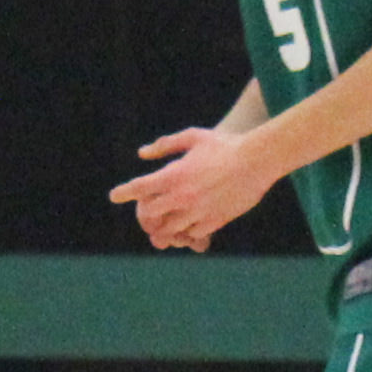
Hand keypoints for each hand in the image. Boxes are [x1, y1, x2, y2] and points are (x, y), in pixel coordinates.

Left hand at [113, 123, 277, 251]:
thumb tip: (142, 153)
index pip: (139, 188)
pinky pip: (193, 234)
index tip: (115, 196)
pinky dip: (187, 231)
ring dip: (164, 225)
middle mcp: (182, 197)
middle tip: (147, 209)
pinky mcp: (214, 221)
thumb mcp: (193, 137)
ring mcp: (198, 212)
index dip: (124, 192)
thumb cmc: (225, 145)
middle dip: (144, 213)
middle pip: (149, 214)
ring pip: (169, 229)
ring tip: (165, 222)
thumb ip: (166, 145)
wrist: (257, 160)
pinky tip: (189, 224)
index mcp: (174, 175)